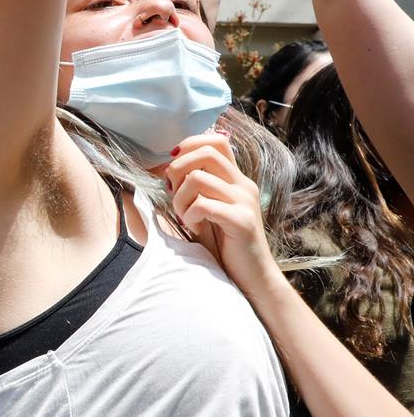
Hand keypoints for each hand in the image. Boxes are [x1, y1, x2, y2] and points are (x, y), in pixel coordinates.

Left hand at [165, 130, 276, 292]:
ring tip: (183, 215)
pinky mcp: (242, 221)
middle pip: (205, 153)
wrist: (251, 276)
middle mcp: (243, 185)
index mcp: (236, 179)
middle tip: (173, 193)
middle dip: (177, 170)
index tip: (173, 165)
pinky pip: (203, 205)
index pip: (216, 141)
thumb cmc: (222, 243)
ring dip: (179, 197)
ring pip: (198, 178)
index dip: (189, 145)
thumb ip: (195, 187)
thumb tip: (166, 166)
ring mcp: (245, 202)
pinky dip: (189, 215)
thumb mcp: (206, 209)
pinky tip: (194, 227)